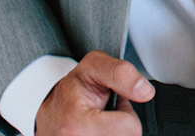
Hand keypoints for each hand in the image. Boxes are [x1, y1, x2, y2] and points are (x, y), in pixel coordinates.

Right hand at [34, 51, 153, 134]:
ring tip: (102, 124)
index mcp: (78, 127)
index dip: (126, 112)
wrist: (49, 111)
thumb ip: (121, 73)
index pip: (130, 129)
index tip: (112, 104)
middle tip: (106, 115)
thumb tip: (145, 91)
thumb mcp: (94, 65)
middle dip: (122, 126)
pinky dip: (112, 134)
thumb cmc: (71, 89)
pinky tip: (101, 131)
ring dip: (117, 132)